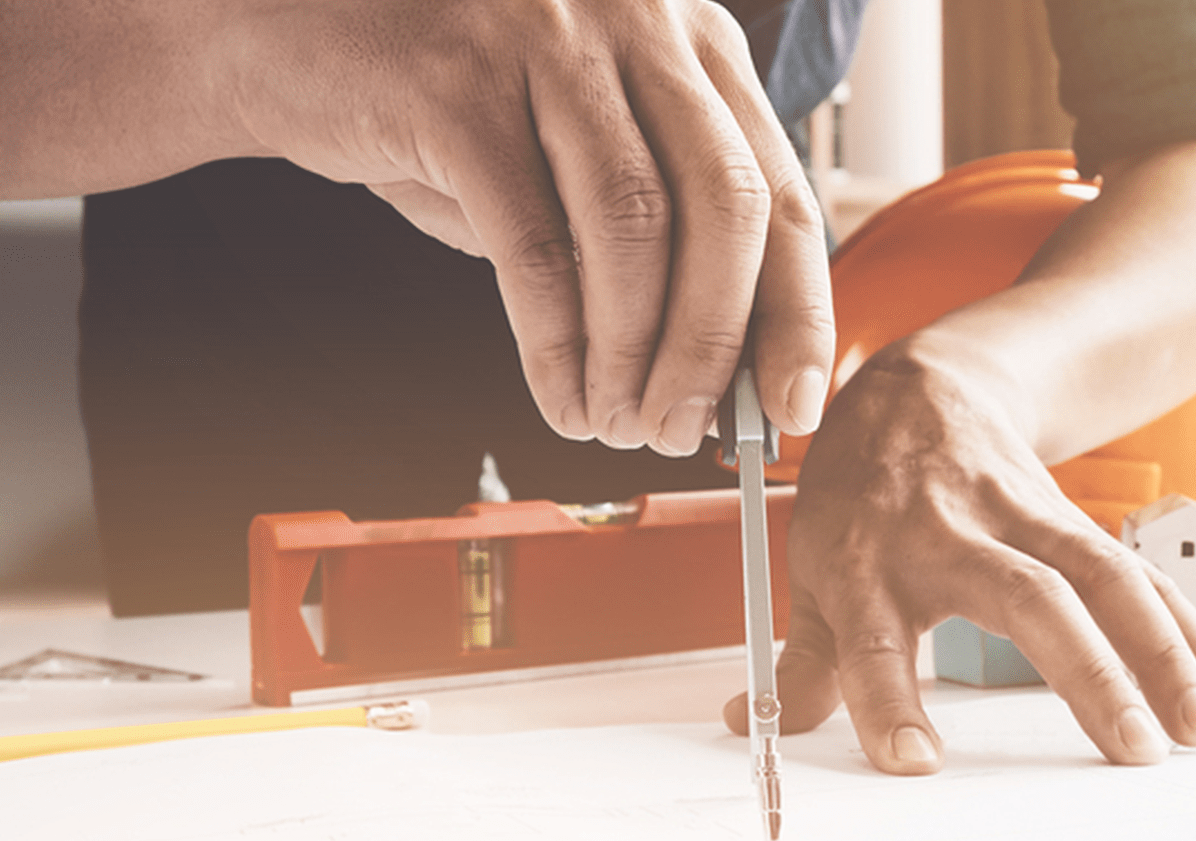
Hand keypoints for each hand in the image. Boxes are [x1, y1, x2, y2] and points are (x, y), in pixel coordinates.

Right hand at [227, 0, 833, 450]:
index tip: (794, 403)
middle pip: (727, 206)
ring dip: (633, 353)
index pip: (780, 189)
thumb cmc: (449, 109)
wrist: (282, 38)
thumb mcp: (578, 153)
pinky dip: (553, 343)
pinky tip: (559, 397)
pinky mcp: (456, 83)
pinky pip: (531, 244)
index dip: (798, 311)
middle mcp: (638, 22)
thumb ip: (658, 237)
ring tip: (617, 424)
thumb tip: (723, 375)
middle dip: (717, 345)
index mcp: (691, 41)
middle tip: (688, 431)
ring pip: (634, 227)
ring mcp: (549, 41)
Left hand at [724, 341, 1195, 773]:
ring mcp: (1021, 519)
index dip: (889, 699)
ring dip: (1163, 651)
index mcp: (868, 562)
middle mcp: (949, 535)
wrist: (921, 388)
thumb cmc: (865, 491)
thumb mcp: (816, 567)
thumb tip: (751, 723)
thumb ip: (804, 661)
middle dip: (1087, 671)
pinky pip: (1140, 573)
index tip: (915, 762)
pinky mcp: (1073, 518)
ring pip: (1105, 577)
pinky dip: (1186, 632)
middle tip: (1131, 747)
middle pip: (1029, 597)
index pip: (874, 640)